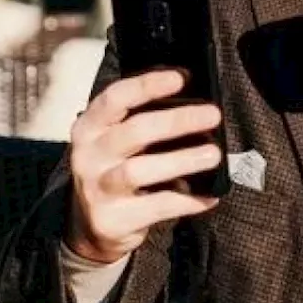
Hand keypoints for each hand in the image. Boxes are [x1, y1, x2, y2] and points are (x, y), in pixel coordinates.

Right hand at [66, 69, 222, 263]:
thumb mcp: (117, 141)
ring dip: (181, 160)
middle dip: (176, 121)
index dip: (147, 85)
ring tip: (214, 155)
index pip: (115, 98)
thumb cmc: (116, 169)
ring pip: (138, 171)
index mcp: (90, 127)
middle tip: (213, 115)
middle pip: (134, 131)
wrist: (90, 224)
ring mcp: (97, 188)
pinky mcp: (111, 219)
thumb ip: (144, 122)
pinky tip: (210, 196)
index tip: (180, 78)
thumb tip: (198, 108)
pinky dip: (187, 201)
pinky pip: (156, 207)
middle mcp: (88, 155)